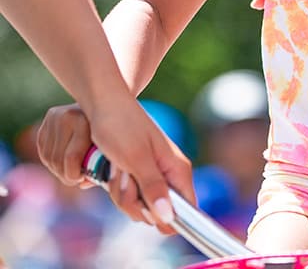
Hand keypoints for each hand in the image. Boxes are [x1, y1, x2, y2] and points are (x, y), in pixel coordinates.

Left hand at [37, 99, 194, 232]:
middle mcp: (169, 174)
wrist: (103, 105)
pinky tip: (113, 169)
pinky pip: (129, 197)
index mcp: (177, 169)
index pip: (187, 209)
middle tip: (127, 176)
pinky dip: (117, 188)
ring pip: (139, 207)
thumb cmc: (122, 126)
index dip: (167, 218)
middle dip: (135, 203)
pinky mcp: (138, 175)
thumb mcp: (136, 159)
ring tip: (118, 167)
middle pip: (158, 213)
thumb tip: (168, 217)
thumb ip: (154, 188)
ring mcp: (153, 175)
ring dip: (122, 194)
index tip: (146, 206)